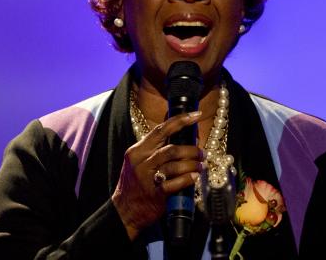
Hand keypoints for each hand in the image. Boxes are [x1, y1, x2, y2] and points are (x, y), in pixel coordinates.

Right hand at [111, 111, 204, 239]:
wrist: (124, 210)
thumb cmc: (135, 184)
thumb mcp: (139, 162)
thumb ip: (157, 150)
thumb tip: (187, 138)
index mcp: (137, 151)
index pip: (161, 130)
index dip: (180, 120)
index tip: (196, 115)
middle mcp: (141, 162)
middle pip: (171, 149)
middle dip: (191, 149)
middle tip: (201, 152)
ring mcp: (147, 178)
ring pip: (175, 165)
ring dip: (192, 164)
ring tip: (200, 166)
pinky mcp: (155, 194)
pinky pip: (176, 183)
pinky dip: (188, 179)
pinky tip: (194, 178)